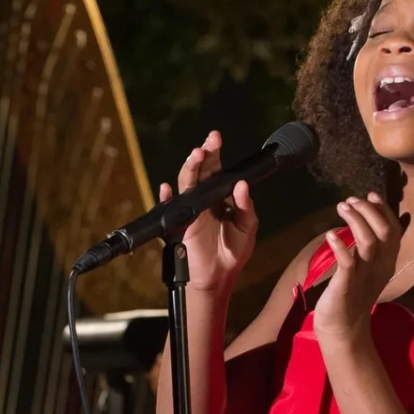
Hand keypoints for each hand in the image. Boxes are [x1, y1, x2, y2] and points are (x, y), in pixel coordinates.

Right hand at [162, 130, 256, 290]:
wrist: (219, 275)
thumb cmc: (233, 250)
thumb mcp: (247, 226)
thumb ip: (245, 206)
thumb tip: (241, 186)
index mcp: (220, 195)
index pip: (217, 169)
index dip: (215, 153)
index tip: (216, 138)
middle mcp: (204, 197)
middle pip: (201, 170)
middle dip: (204, 154)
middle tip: (210, 141)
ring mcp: (190, 209)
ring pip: (186, 183)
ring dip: (190, 168)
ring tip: (196, 155)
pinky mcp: (180, 223)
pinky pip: (169, 208)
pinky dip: (166, 198)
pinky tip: (166, 189)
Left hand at [313, 193, 406, 348]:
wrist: (342, 328)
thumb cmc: (351, 295)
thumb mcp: (365, 269)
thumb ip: (369, 248)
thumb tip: (365, 221)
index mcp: (387, 262)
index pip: (394, 230)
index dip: (384, 210)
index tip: (371, 194)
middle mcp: (379, 267)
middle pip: (384, 232)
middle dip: (369, 210)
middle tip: (351, 200)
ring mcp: (364, 276)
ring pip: (368, 242)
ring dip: (355, 221)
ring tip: (342, 208)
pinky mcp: (347, 285)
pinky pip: (348, 262)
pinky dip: (340, 246)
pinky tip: (330, 235)